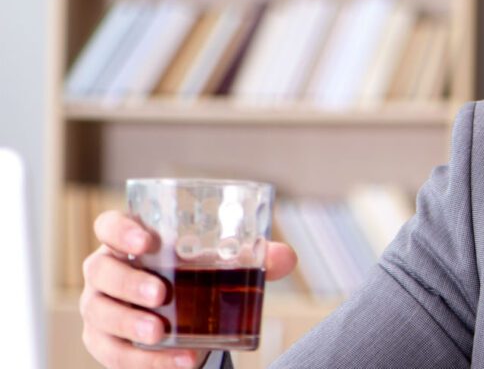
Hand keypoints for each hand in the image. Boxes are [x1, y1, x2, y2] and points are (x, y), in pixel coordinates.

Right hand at [80, 210, 297, 368]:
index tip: (145, 242)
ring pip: (100, 313)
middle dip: (128, 282)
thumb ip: (254, 258)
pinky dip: (149, 360)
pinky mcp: (104, 343)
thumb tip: (285, 258)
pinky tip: (181, 360)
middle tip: (161, 293)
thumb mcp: (222, 265)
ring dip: (130, 322)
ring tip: (160, 332)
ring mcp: (100, 307)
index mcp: (130, 243)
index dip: (120, 230)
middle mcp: (106, 272)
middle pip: (100, 270)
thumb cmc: (196, 278)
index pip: (108, 226)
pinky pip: (116, 352)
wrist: (182, 321)